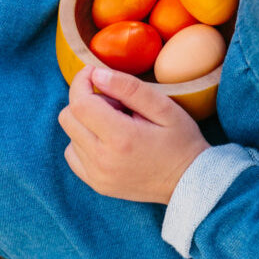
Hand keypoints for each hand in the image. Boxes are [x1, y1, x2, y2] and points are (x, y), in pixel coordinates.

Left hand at [58, 66, 210, 203]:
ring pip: (69, 136)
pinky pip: (73, 156)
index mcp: (120, 138)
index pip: (80, 103)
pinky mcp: (98, 184)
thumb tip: (96, 75)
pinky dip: (82, 143)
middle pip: (68, 118)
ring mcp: (98, 176)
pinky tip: (105, 141)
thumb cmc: (181, 142)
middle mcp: (103, 160)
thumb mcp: (164, 107)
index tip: (94, 74)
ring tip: (114, 125)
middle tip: (114, 104)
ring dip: (85, 123)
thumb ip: (129, 88)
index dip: (82, 81)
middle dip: (85, 101)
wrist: (190, 182)